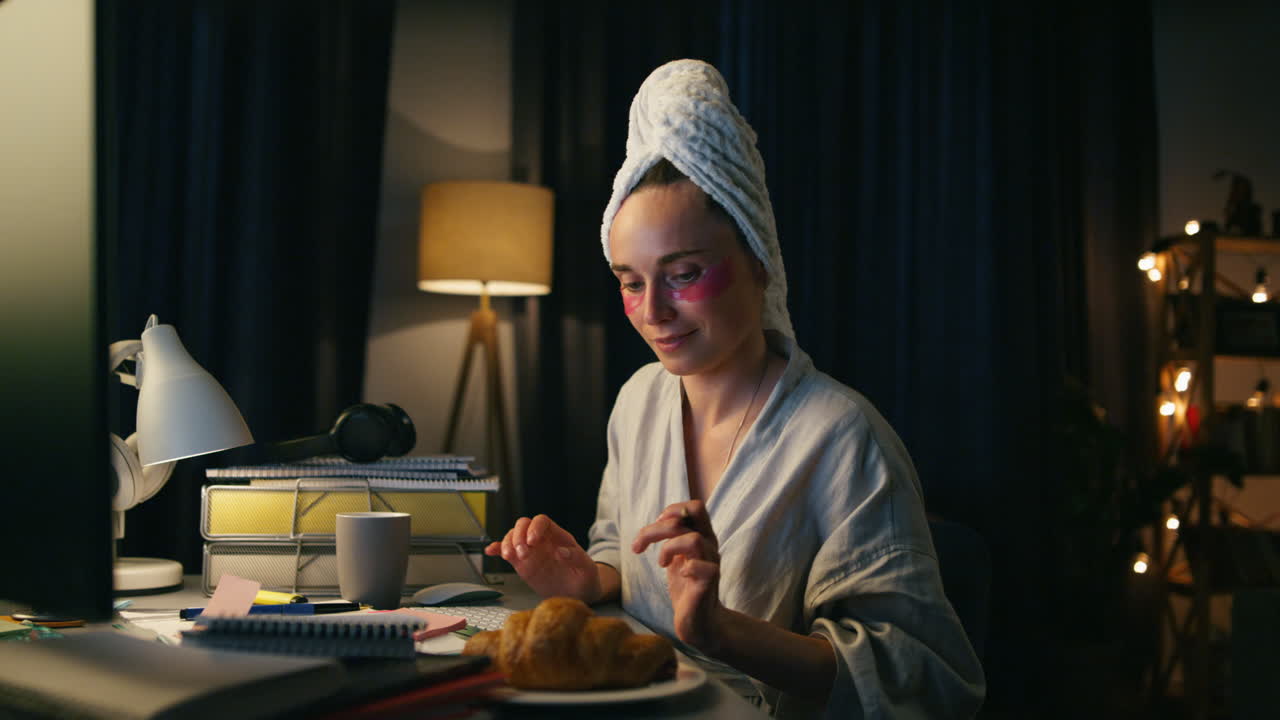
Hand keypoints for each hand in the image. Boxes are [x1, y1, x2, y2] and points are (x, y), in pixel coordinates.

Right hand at [485, 514, 602, 602]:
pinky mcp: (522, 563)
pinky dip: (497, 549)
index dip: (535, 527)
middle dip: (518, 536)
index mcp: (558, 537)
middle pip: (523, 525)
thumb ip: (577, 559)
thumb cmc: (586, 579)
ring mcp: (531, 551)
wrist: (578, 595)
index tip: (532, 542)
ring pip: (513, 536)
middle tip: (522, 554)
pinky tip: (491, 551)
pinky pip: (506, 552)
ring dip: (507, 543)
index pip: (542, 522)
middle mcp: (542, 541)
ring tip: (510, 557)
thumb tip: (562, 552)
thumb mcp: (587, 570)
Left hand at [631, 500, 723, 652]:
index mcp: (702, 537)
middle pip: (693, 515)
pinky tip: (679, 576)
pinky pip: (701, 568)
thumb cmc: (687, 588)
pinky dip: (685, 568)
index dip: (672, 510)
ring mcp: (711, 564)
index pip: (694, 507)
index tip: (655, 527)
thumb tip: (659, 521)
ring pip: (694, 539)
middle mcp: (709, 546)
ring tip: (662, 562)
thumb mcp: (677, 557)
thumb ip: (673, 539)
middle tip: (641, 545)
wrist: (701, 622)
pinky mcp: (708, 584)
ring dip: (669, 548)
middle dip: (659, 526)